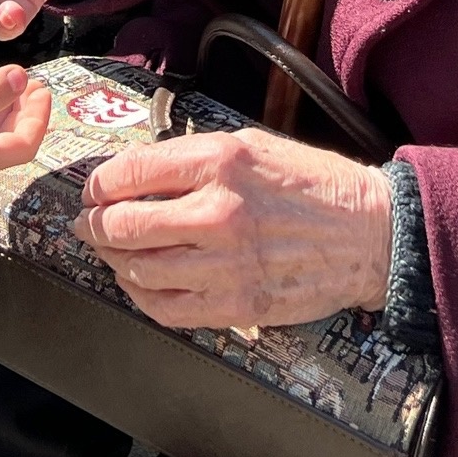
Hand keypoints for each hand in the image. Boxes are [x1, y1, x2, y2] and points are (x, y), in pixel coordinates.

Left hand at [75, 131, 392, 328]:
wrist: (370, 233)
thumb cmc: (311, 185)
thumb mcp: (251, 146)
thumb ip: (192, 159)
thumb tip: (135, 174)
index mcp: (220, 162)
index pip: (129, 173)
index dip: (98, 185)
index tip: (92, 191)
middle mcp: (218, 212)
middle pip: (124, 226)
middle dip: (94, 226)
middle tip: (87, 224)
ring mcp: (227, 265)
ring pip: (140, 272)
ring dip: (115, 263)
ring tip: (113, 253)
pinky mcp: (238, 305)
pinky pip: (168, 310)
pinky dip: (142, 298)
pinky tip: (139, 284)